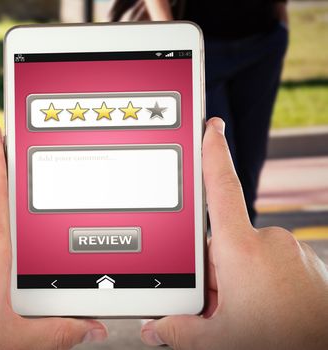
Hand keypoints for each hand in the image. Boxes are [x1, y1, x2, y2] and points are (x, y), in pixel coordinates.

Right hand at [140, 118, 327, 348]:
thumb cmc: (280, 341)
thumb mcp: (215, 340)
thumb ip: (177, 328)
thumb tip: (157, 327)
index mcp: (240, 250)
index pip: (221, 188)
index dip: (213, 154)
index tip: (211, 127)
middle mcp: (269, 244)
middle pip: (221, 246)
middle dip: (211, 277)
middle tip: (215, 312)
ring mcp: (293, 255)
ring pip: (246, 262)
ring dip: (237, 287)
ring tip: (243, 320)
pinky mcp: (309, 269)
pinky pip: (272, 270)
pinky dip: (261, 290)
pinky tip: (263, 318)